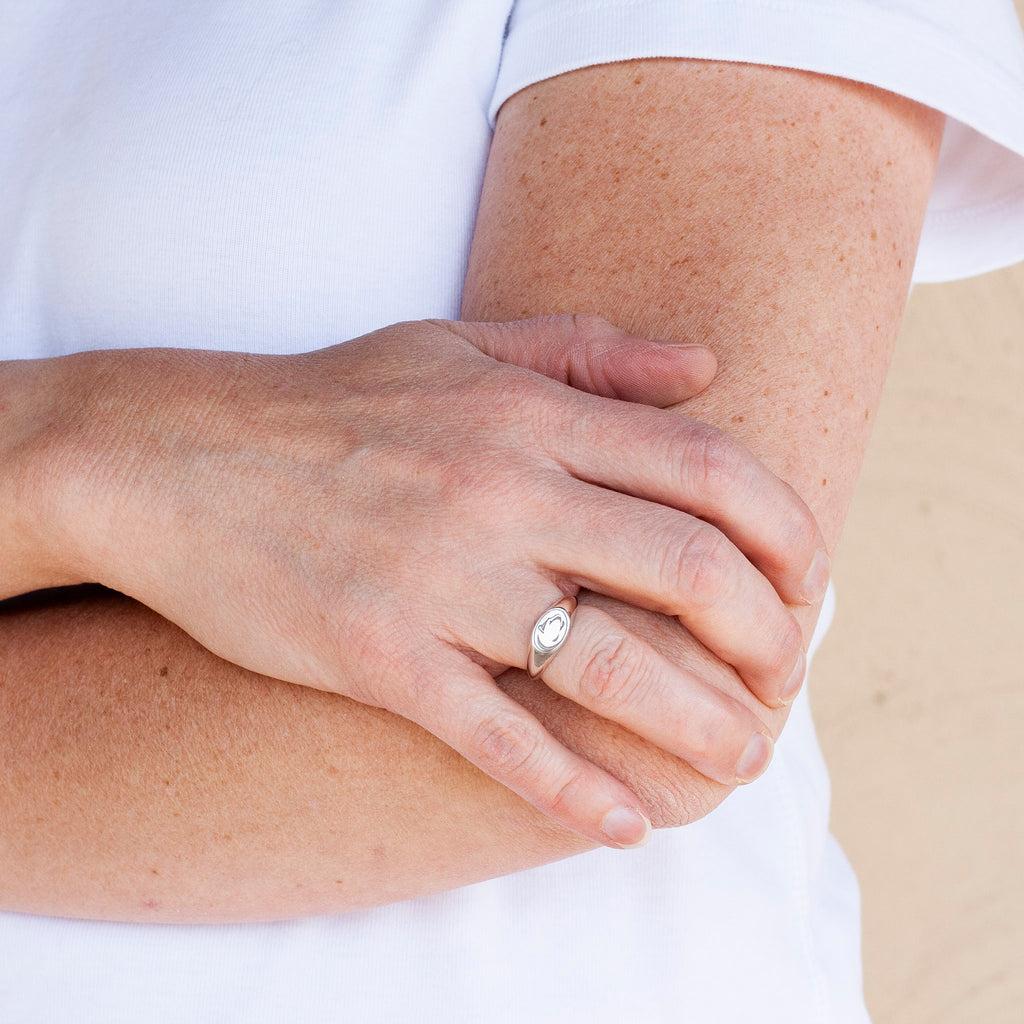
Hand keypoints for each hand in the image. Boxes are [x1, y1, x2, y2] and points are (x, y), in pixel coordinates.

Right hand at [23, 315, 826, 846]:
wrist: (175, 455)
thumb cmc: (327, 402)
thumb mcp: (461, 346)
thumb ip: (589, 353)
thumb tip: (707, 367)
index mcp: (531, 415)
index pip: (710, 468)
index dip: (786, 532)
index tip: (802, 584)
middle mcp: (502, 491)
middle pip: (691, 569)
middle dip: (770, 636)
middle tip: (785, 677)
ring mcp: (440, 578)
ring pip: (613, 667)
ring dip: (700, 727)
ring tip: (737, 760)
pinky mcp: (378, 655)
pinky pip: (498, 738)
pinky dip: (571, 791)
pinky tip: (623, 827)